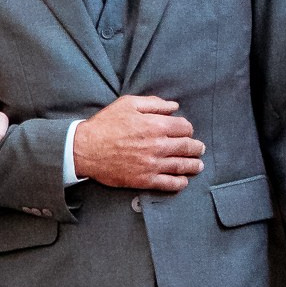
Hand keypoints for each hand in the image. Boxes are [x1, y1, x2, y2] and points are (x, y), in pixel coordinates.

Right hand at [72, 95, 204, 192]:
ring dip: (193, 165)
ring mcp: (152, 164)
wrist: (86, 149)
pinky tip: (183, 181)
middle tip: (199, 149)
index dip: (188, 129)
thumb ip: (154, 103)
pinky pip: (168, 183)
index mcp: (156, 125)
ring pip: (182, 166)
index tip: (186, 131)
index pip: (184, 128)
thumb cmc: (105, 124)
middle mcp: (158, 146)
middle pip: (187, 147)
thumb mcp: (128, 104)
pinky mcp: (145, 179)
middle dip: (196, 147)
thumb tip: (174, 106)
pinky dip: (179, 183)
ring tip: (198, 165)